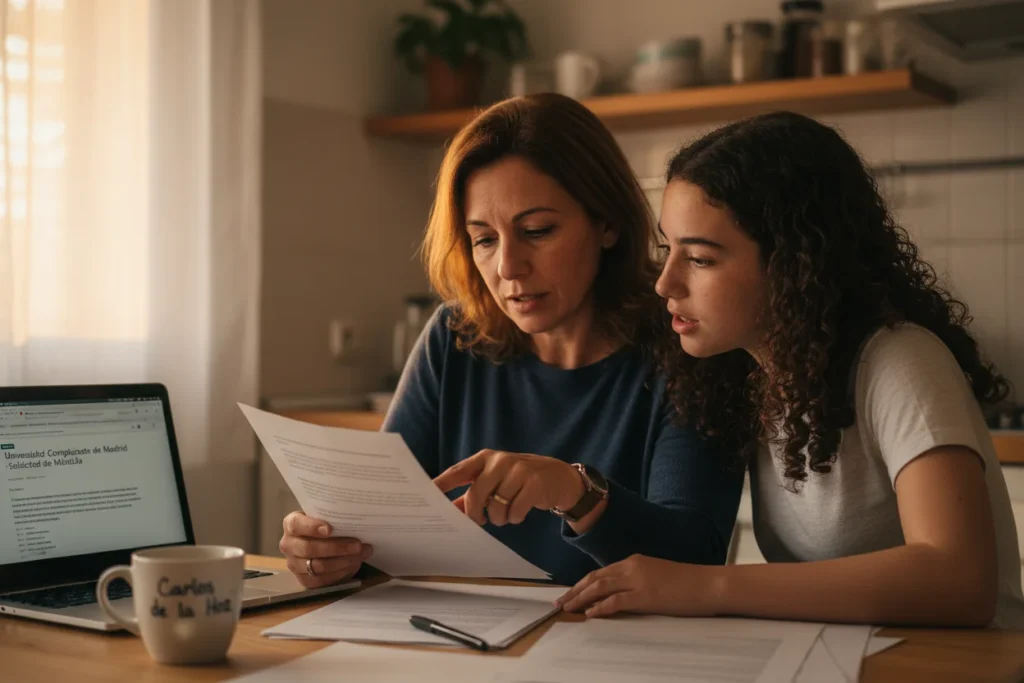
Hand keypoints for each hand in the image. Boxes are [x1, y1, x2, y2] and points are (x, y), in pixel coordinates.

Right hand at [278, 511, 373, 588]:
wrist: (319, 542)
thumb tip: (356, 521)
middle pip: (309, 549)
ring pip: (318, 566)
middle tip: (357, 545)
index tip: (330, 529)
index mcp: (291, 524)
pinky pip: (322, 580)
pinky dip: (340, 573)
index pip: (297, 525)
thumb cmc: (325, 525)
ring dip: (343, 561)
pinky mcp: (303, 580)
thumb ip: (334, 517)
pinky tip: (353, 565)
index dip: (312, 527)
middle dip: (336, 547)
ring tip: (361, 554)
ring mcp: (294, 564)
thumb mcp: (325, 517)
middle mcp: (288, 544)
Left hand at [433, 450, 584, 526]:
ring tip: (505, 514)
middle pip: (475, 493)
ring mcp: (519, 470)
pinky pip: (515, 511)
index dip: (440, 484)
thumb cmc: (519, 481)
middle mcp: (500, 460)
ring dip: (499, 518)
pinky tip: (519, 512)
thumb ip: (471, 495)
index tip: (425, 496)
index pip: (457, 472)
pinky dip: (515, 518)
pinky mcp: (535, 483)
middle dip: (474, 514)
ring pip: (496, 506)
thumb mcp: (494, 482)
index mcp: (485, 458)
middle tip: (479, 521)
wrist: (558, 477)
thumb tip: (449, 512)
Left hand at [556, 555, 723, 617]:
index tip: (569, 594)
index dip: (582, 584)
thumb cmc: (686, 583)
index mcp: (634, 561)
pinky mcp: (645, 596)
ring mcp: (638, 580)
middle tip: (560, 603)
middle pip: (595, 578)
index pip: (600, 573)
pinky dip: (600, 607)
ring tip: (568, 609)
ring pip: (601, 587)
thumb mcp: (655, 576)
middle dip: (575, 591)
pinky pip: (616, 601)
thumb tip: (617, 594)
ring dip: (581, 598)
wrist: (708, 583)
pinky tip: (590, 614)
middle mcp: (632, 566)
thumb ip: (636, 580)